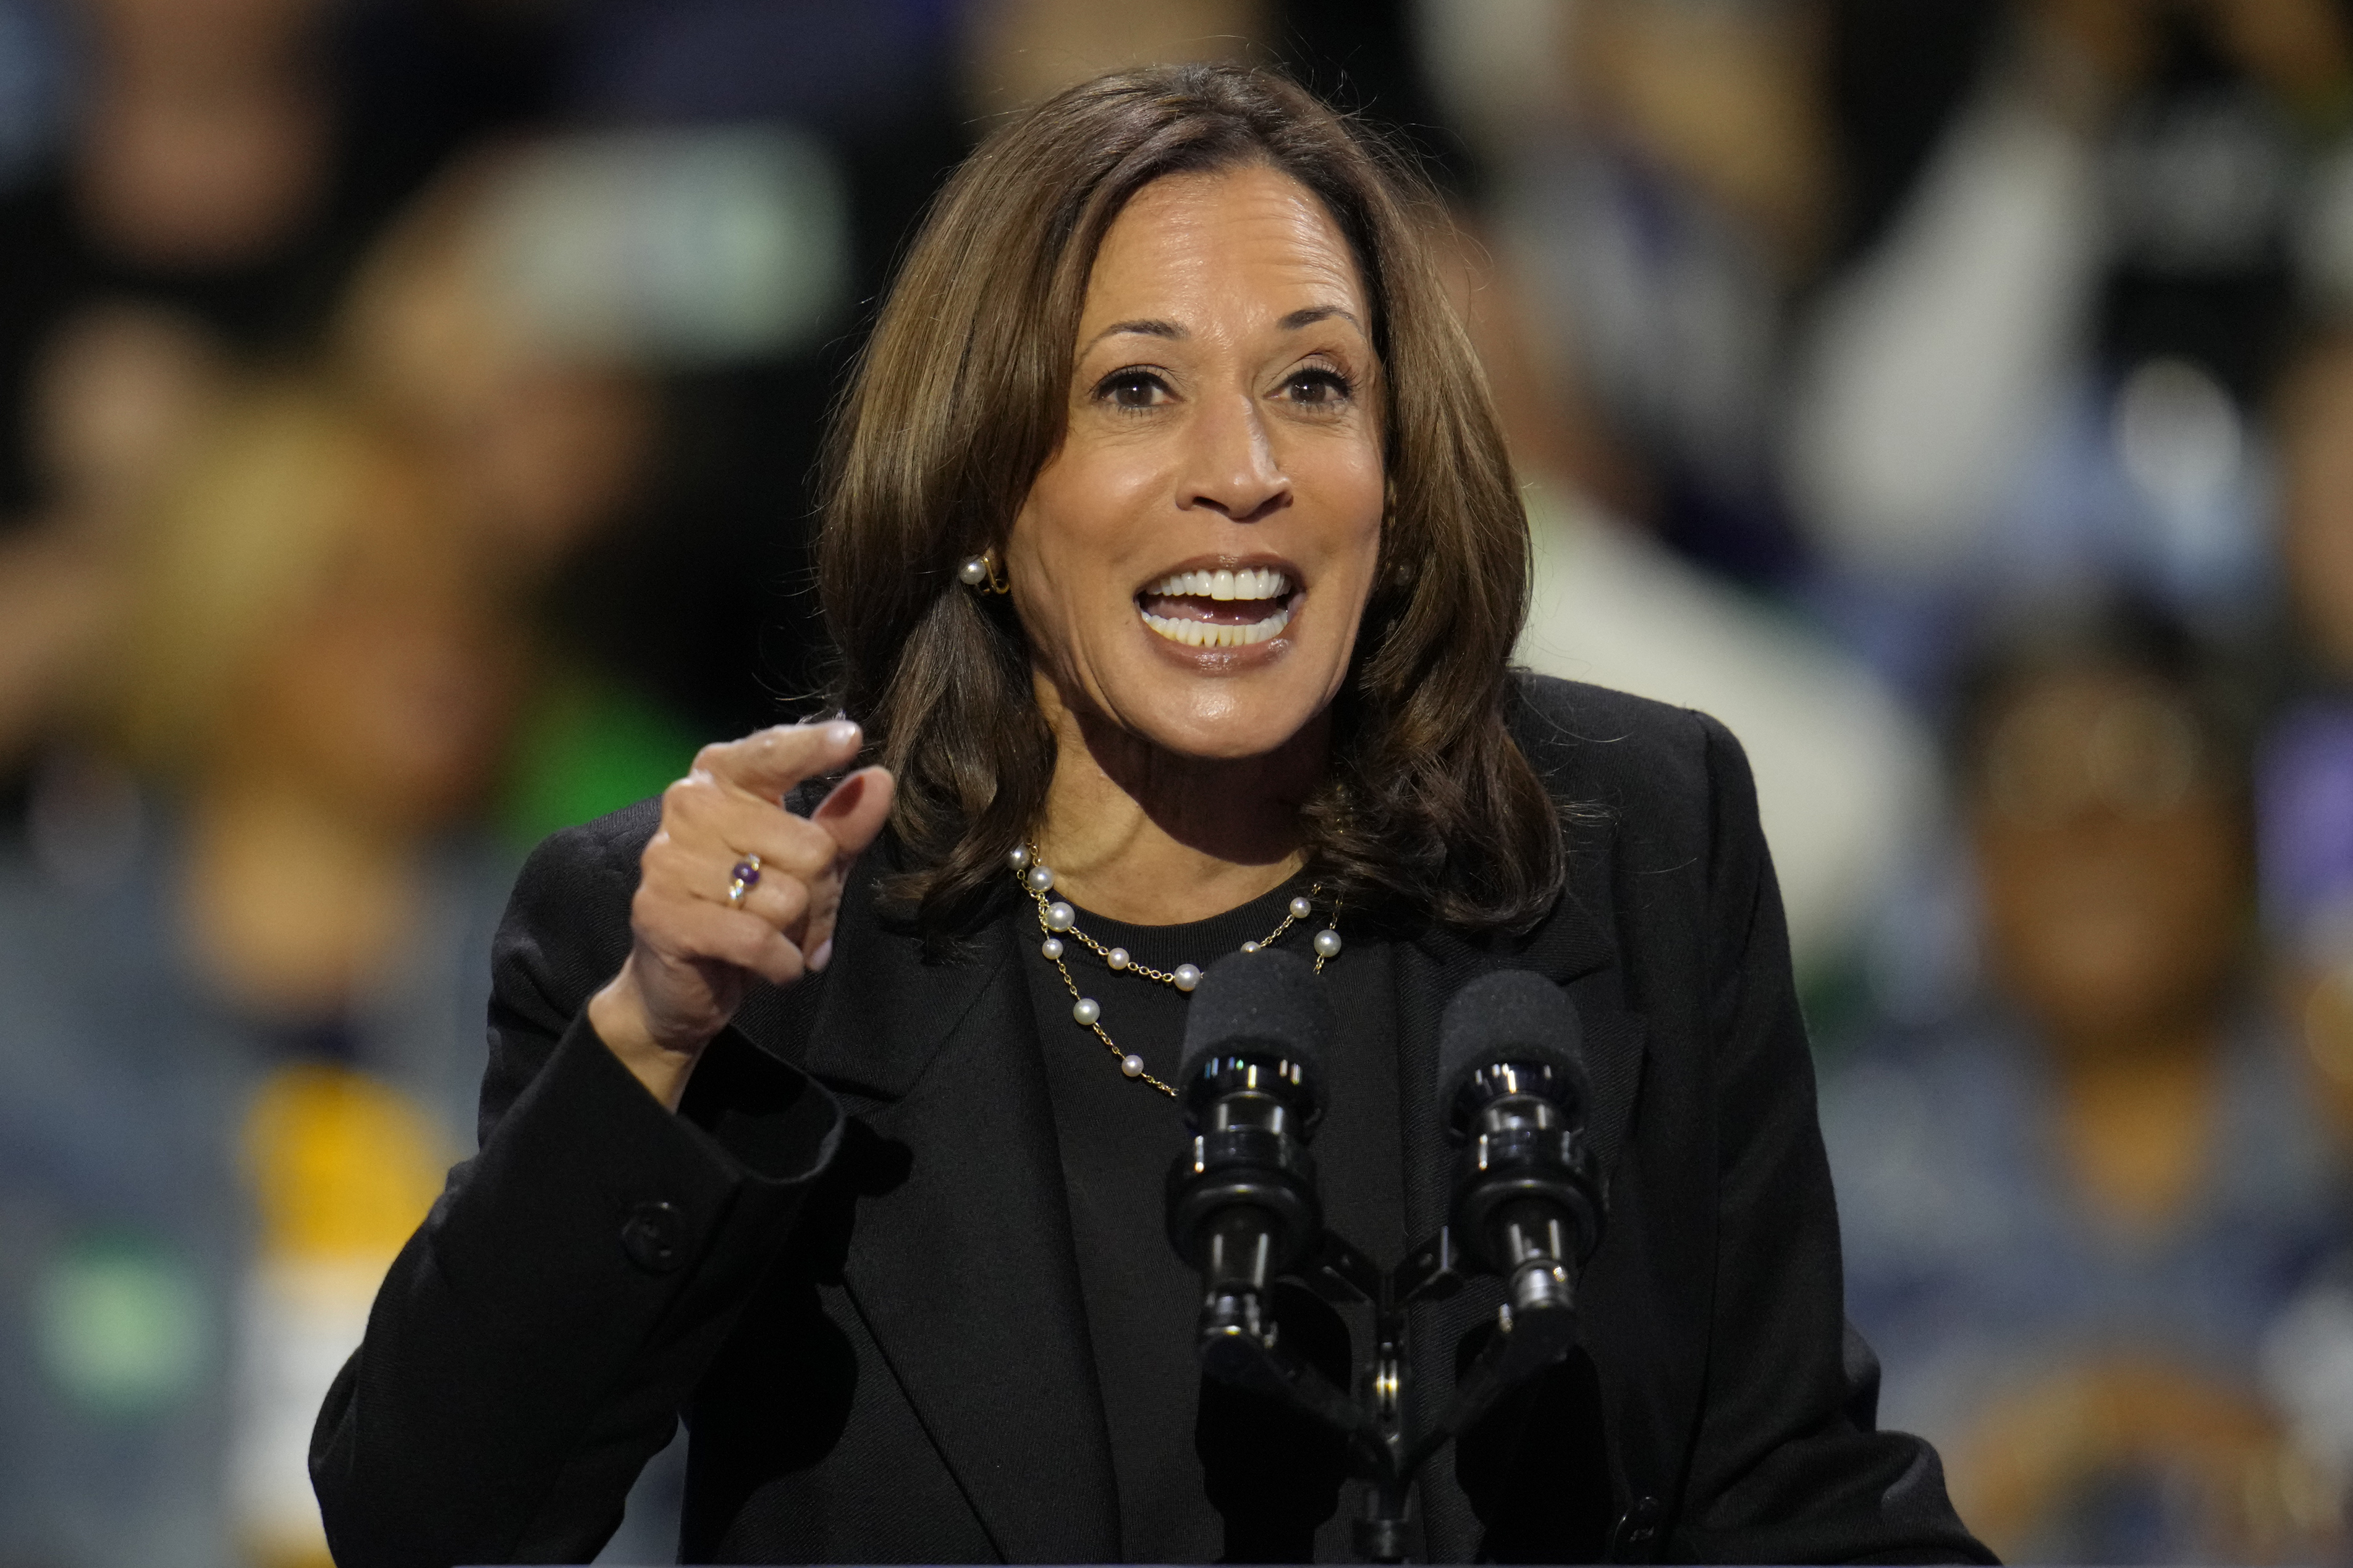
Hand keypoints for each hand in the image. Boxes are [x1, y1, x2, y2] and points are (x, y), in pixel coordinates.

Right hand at [588, 718, 894, 1107]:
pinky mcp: (660, 913)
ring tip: (774, 938)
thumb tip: (878, 779)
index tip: (851, 739)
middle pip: (809, 847)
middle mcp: (688, 807)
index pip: (772, 754)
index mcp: (721, 779)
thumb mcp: (807, 866)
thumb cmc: (747, 911)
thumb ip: (842, 824)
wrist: (678, 985)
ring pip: (786, 897)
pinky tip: (770, 965)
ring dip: (797, 933)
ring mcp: (668, 859)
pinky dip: (780, 963)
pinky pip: (757, 938)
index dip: (812, 748)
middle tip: (796, 915)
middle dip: (821, 894)